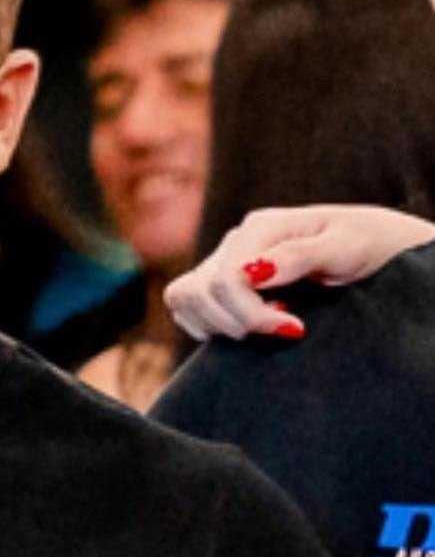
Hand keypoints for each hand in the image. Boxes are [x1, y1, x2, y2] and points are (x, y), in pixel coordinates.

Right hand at [165, 206, 434, 341]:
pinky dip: (208, 325)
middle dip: (238, 322)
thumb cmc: (367, 246)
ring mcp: (222, 262)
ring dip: (220, 325)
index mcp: (263, 226)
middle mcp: (236, 242)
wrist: (372, 251)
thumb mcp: (345, 247)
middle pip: (199, 291)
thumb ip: (299, 256)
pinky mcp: (218, 285)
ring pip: (184, 298)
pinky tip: (247, 327)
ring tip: (265, 326)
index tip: (294, 329)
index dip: (252, 313)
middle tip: (285, 330)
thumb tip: (253, 272)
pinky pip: (186, 307)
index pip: (226, 277)